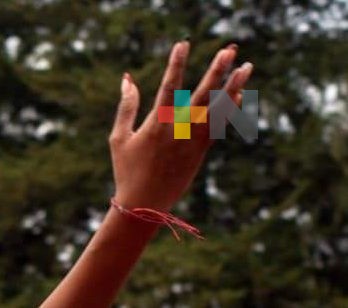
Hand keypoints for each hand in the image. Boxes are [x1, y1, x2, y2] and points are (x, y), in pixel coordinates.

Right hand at [109, 41, 253, 213]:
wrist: (144, 205)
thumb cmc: (127, 171)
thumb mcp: (119, 138)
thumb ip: (126, 106)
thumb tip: (127, 78)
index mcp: (156, 125)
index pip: (168, 88)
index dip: (176, 64)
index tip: (183, 44)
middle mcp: (179, 130)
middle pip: (202, 95)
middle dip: (217, 71)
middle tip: (229, 50)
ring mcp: (193, 141)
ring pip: (218, 109)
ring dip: (234, 86)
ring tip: (247, 67)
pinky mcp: (201, 151)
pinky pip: (220, 125)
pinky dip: (230, 108)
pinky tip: (239, 92)